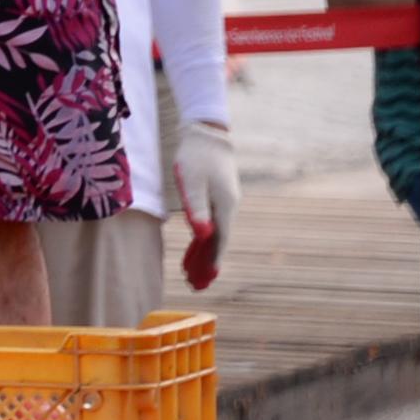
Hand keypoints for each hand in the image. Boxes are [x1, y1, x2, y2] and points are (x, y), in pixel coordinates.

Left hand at [175, 119, 240, 287]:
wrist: (206, 134)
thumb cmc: (196, 156)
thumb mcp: (192, 181)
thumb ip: (196, 207)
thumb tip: (203, 235)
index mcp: (224, 206)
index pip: (220, 239)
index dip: (212, 260)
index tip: (206, 279)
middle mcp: (227, 208)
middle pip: (218, 241)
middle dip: (207, 263)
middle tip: (196, 285)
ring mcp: (223, 203)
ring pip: (214, 234)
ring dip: (203, 254)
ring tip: (192, 274)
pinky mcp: (215, 199)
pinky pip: (210, 224)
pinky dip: (202, 239)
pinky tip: (195, 248)